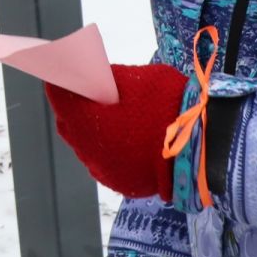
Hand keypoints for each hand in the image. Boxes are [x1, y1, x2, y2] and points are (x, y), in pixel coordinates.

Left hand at [46, 63, 188, 200]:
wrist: (197, 144)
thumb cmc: (166, 104)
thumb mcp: (135, 78)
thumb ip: (108, 78)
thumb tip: (92, 74)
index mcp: (83, 118)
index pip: (58, 95)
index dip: (62, 83)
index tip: (66, 74)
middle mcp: (85, 147)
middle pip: (69, 123)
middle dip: (76, 109)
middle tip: (94, 95)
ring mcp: (102, 168)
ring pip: (87, 146)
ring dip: (94, 132)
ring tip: (117, 119)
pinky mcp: (119, 182)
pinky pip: (106, 163)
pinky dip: (112, 151)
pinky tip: (128, 141)